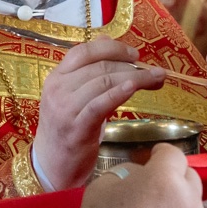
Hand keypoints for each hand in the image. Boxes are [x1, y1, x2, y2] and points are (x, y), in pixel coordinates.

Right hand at [34, 39, 167, 190]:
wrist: (51, 167)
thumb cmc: (67, 131)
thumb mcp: (74, 97)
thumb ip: (89, 71)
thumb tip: (107, 40)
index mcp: (56, 78)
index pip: (84, 51)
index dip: (112, 48)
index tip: (135, 54)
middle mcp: (57, 89)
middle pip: (99, 66)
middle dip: (131, 66)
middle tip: (155, 72)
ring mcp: (65, 108)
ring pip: (104, 82)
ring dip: (135, 78)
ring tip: (155, 79)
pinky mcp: (76, 128)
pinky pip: (100, 104)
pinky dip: (119, 93)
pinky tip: (135, 88)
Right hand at [78, 145, 206, 207]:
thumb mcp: (103, 186)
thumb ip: (127, 173)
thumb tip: (139, 176)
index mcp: (164, 178)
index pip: (173, 154)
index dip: (161, 155)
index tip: (152, 159)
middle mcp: (188, 199)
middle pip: (190, 177)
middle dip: (175, 178)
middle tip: (157, 189)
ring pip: (194, 206)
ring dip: (180, 206)